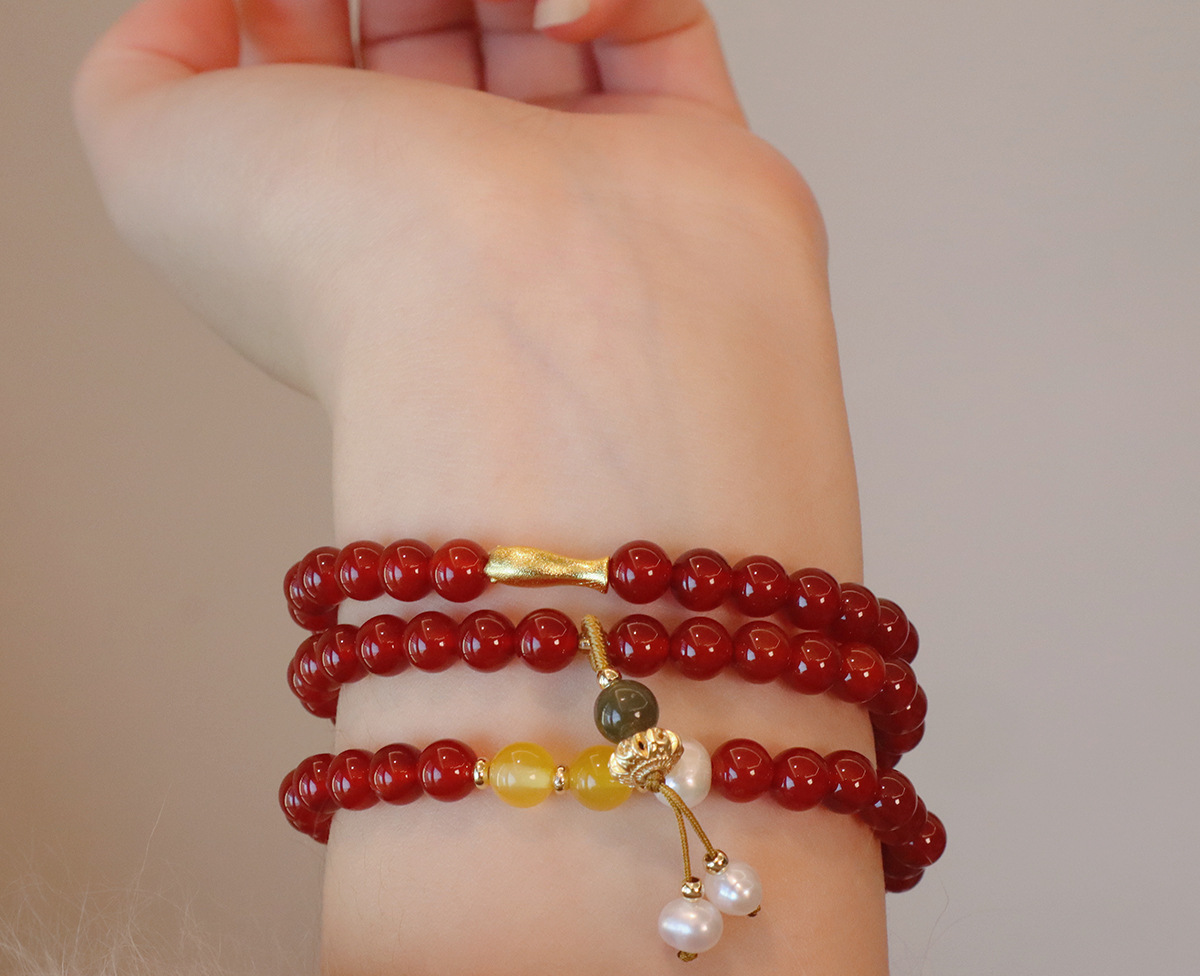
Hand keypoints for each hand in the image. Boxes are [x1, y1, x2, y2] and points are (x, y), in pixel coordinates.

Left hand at [74, 0, 824, 405]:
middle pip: (431, 16)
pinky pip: (658, 22)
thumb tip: (216, 3)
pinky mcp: (690, 154)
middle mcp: (467, 194)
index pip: (322, 49)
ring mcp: (581, 173)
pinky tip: (558, 18)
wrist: (523, 330)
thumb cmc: (348, 268)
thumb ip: (144, 67)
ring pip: (539, 10)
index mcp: (350, 204)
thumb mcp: (153, 161)